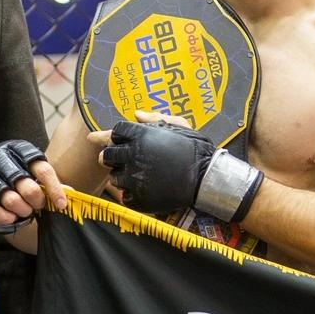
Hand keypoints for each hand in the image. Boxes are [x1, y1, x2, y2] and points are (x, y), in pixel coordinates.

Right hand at [0, 138, 62, 233]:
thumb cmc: (19, 176)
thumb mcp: (35, 174)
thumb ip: (50, 183)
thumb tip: (70, 193)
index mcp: (18, 149)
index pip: (42, 170)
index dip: (54, 189)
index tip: (61, 206)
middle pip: (25, 184)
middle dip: (35, 200)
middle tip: (37, 207)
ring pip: (8, 197)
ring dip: (21, 209)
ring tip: (25, 212)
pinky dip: (4, 217)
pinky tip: (11, 218)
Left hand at [97, 120, 259, 222]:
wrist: (207, 178)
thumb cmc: (195, 150)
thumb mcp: (180, 126)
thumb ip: (155, 118)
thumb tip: (135, 115)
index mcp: (141, 136)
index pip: (115, 132)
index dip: (119, 137)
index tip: (124, 142)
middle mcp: (133, 156)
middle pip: (107, 155)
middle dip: (113, 156)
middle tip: (125, 160)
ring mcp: (134, 179)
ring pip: (114, 177)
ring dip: (122, 176)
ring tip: (139, 176)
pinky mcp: (138, 198)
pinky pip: (124, 196)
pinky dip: (131, 194)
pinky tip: (144, 189)